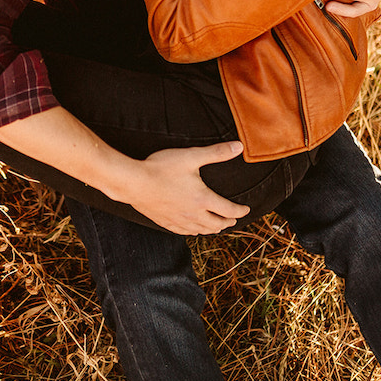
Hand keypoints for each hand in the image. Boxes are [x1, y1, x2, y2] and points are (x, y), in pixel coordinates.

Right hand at [112, 142, 249, 233]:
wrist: (134, 182)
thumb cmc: (161, 168)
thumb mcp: (191, 156)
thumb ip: (216, 152)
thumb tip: (239, 147)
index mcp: (203, 199)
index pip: (228, 210)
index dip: (240, 210)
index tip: (246, 209)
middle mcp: (193, 214)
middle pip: (217, 224)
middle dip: (228, 222)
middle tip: (233, 219)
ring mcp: (178, 220)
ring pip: (201, 231)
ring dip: (213, 229)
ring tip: (217, 226)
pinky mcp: (165, 222)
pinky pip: (184, 232)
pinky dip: (194, 231)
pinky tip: (193, 229)